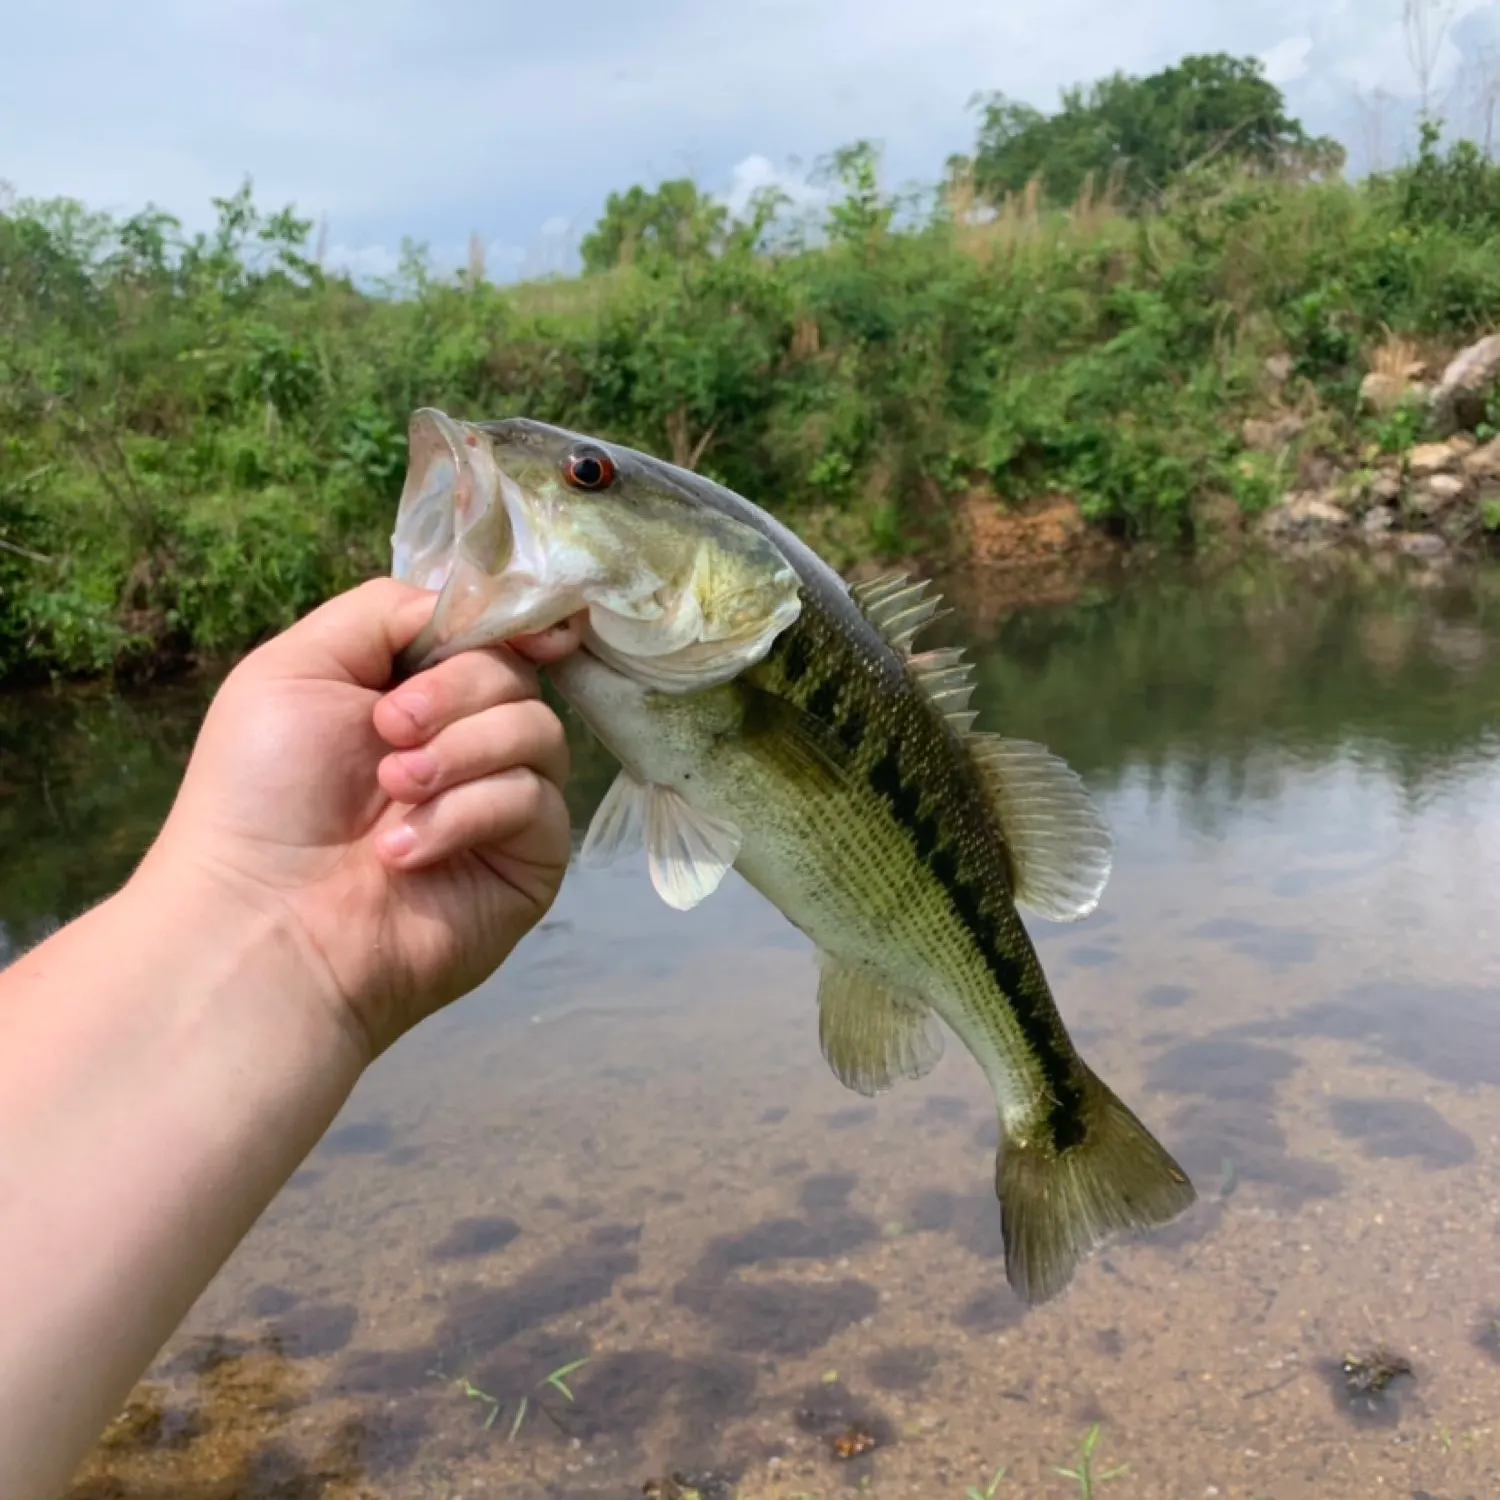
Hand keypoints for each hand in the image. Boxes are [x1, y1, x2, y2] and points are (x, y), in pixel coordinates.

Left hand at [135, 578, 582, 1059]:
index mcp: (413, 693)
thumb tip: (476, 604)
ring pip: (538, 732)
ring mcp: (503, 804)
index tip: (523, 630)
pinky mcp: (530, 860)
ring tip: (394, 794)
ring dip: (459, 754)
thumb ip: (387, 611)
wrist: (263, 919)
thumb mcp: (297, 666)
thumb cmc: (262, 794)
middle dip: (452, 695)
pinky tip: (403, 853)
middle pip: (515, 674)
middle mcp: (464, 742)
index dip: (512, 624)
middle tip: (386, 735)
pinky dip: (466, 814)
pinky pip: (534, 801)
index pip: (490, 636)